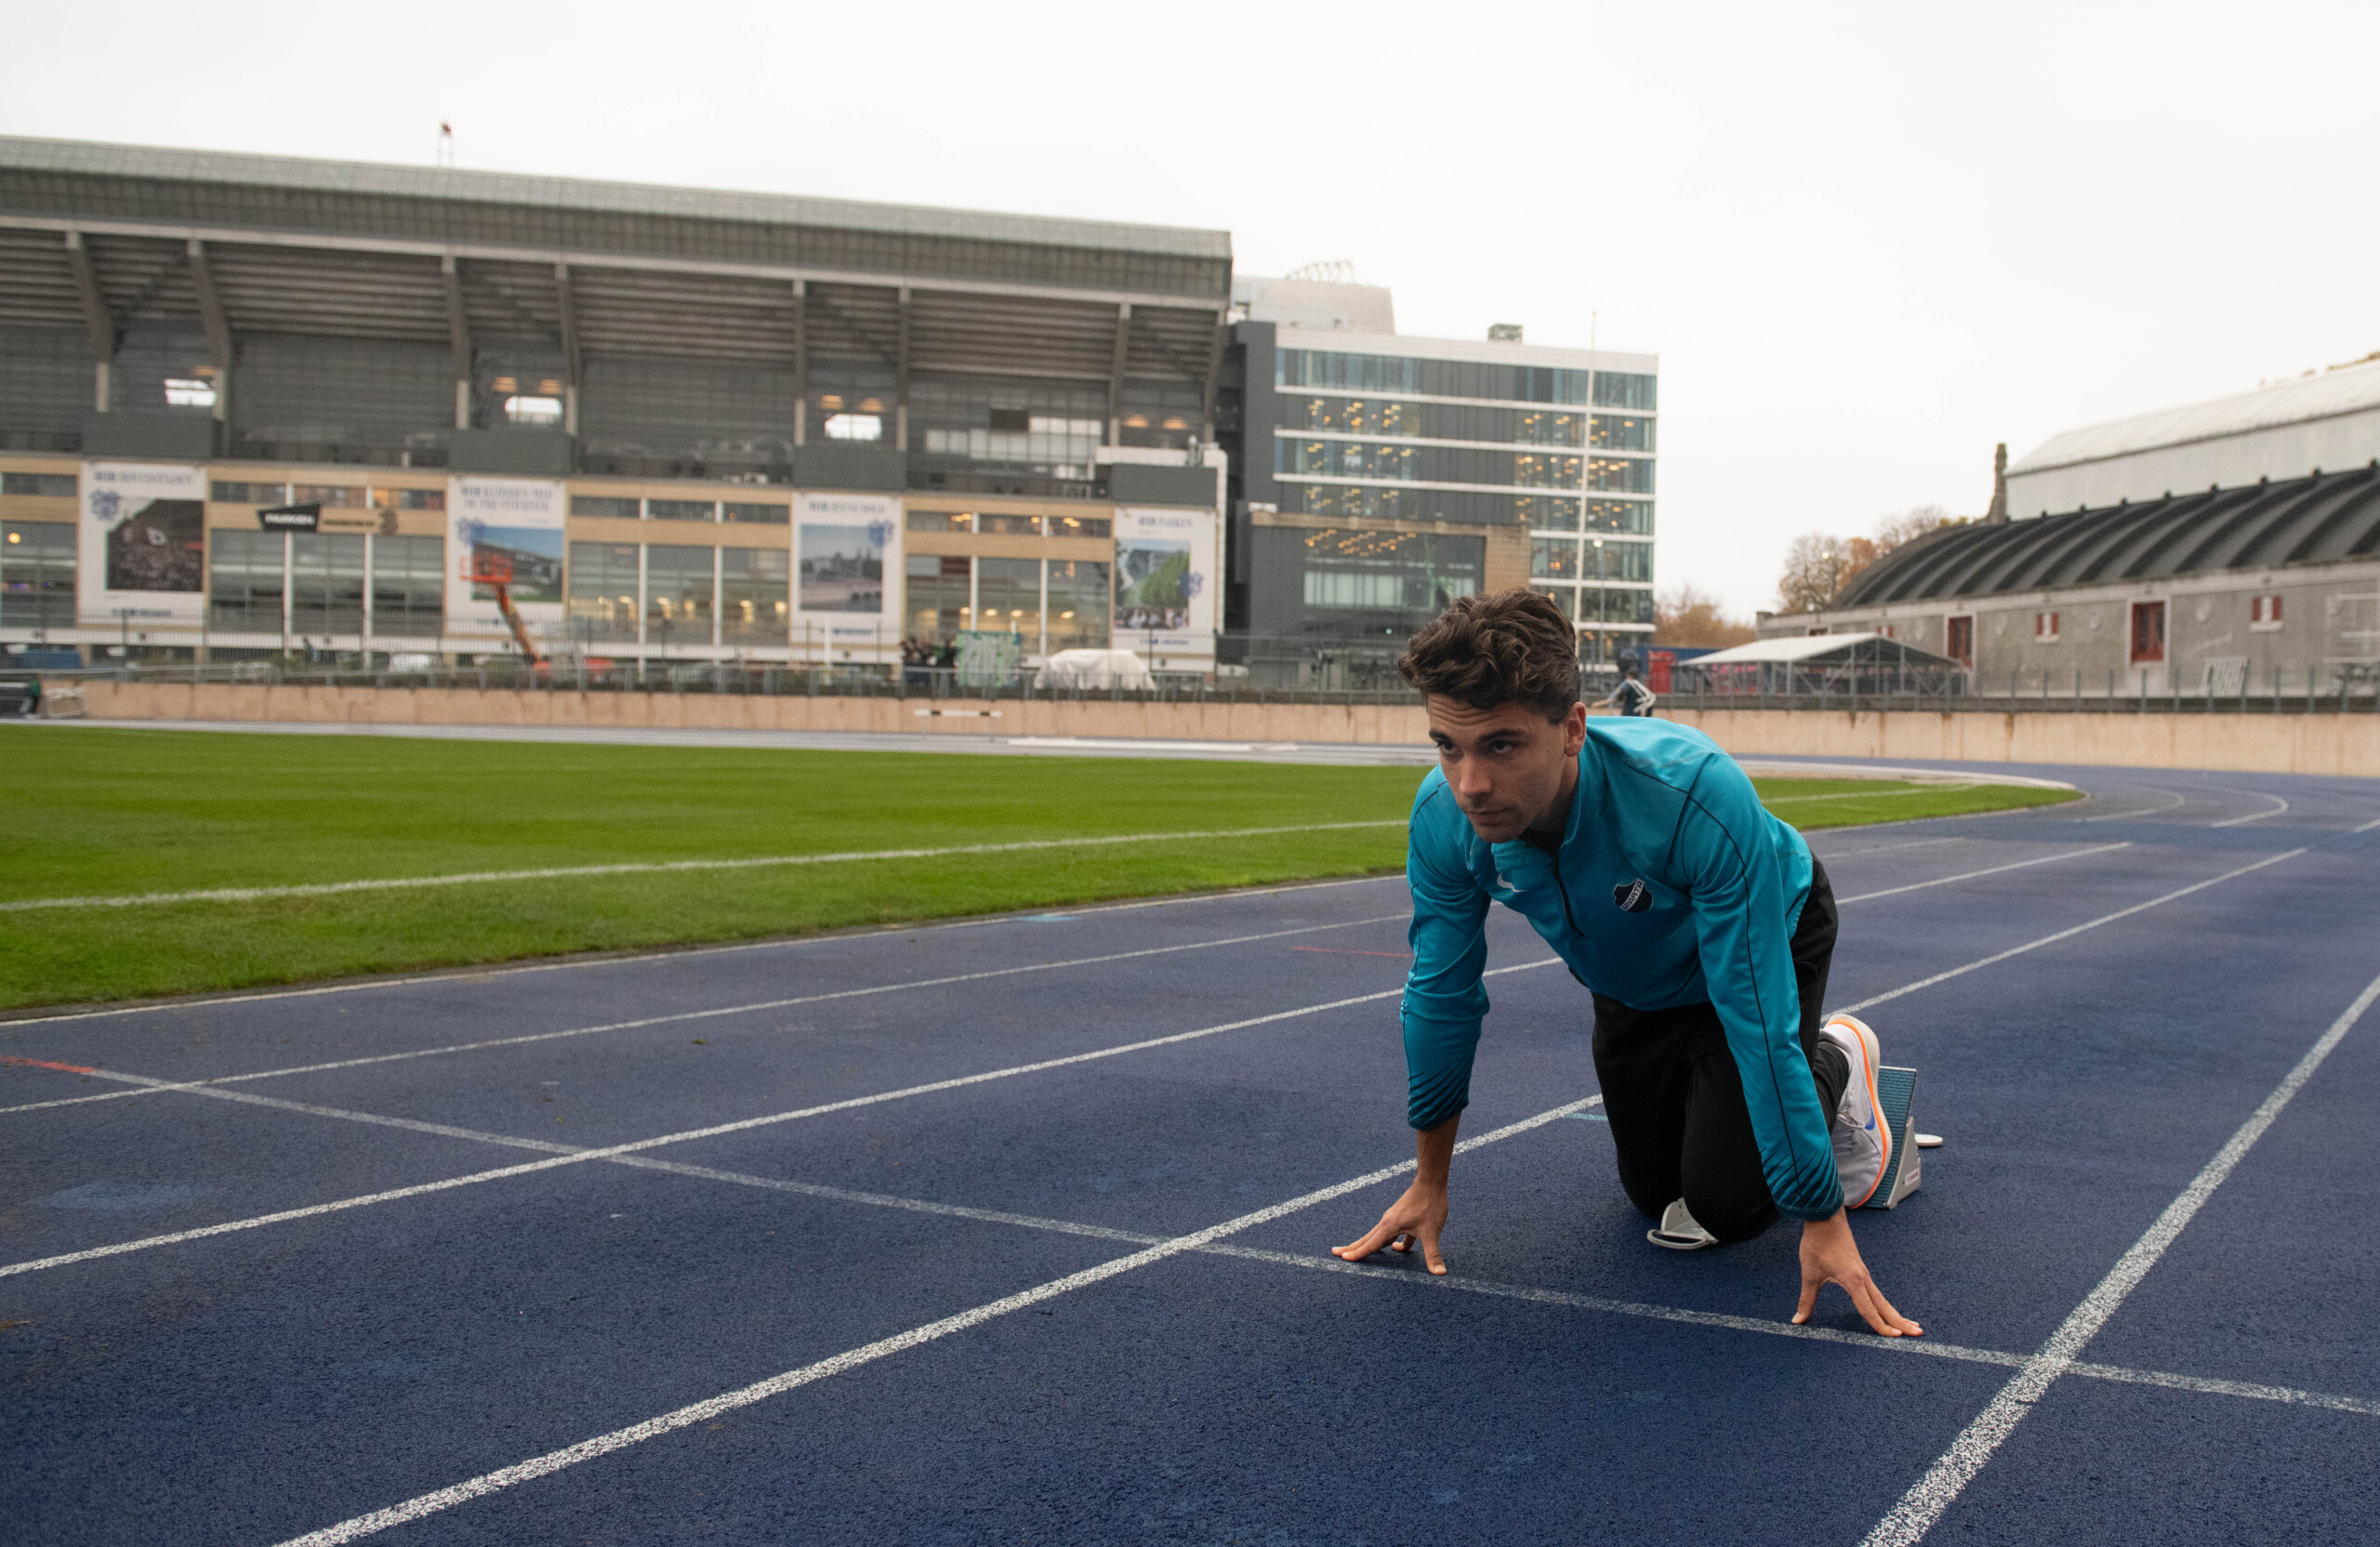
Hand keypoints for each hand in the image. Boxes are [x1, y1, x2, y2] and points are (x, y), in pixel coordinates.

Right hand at [1333, 1180, 1449, 1273]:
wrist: (1431, 1182)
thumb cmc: (1430, 1205)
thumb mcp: (1432, 1232)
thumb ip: (1433, 1254)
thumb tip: (1440, 1273)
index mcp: (1390, 1226)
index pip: (1371, 1244)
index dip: (1358, 1253)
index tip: (1343, 1259)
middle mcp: (1387, 1222)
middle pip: (1367, 1239)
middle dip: (1353, 1247)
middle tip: (1335, 1253)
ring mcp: (1394, 1219)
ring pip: (1378, 1236)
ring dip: (1369, 1245)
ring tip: (1358, 1252)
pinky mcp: (1402, 1218)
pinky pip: (1393, 1234)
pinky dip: (1390, 1243)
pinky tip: (1397, 1249)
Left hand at [1794, 1209, 1921, 1336]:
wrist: (1825, 1217)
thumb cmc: (1818, 1243)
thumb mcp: (1809, 1273)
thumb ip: (1807, 1299)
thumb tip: (1798, 1319)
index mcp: (1853, 1280)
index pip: (1869, 1310)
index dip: (1881, 1326)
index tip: (1895, 1338)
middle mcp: (1863, 1278)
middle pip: (1884, 1305)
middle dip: (1900, 1321)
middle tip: (1918, 1333)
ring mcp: (1864, 1273)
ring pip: (1882, 1298)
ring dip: (1895, 1313)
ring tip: (1911, 1325)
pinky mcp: (1860, 1270)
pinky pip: (1875, 1291)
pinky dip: (1884, 1303)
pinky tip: (1886, 1309)